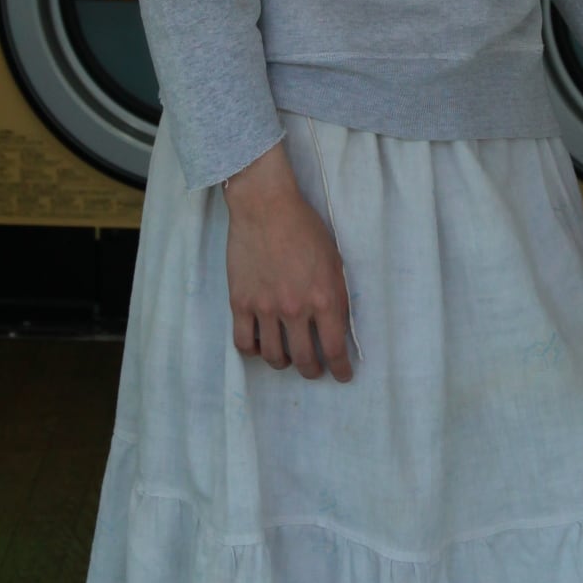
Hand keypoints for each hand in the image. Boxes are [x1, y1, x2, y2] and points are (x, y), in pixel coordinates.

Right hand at [222, 140, 355, 380]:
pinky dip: (253, 351)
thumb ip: (336, 295)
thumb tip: (337, 325)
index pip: (335, 349)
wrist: (266, 206)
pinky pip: (244, 342)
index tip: (342, 376)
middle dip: (312, 371)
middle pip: (304, 360)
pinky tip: (259, 345)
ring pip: (273, 356)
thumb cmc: (305, 228)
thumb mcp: (335, 261)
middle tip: (314, 370)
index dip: (340, 369)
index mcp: (324, 298)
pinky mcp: (240, 302)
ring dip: (282, 363)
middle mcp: (295, 309)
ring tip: (285, 359)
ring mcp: (265, 308)